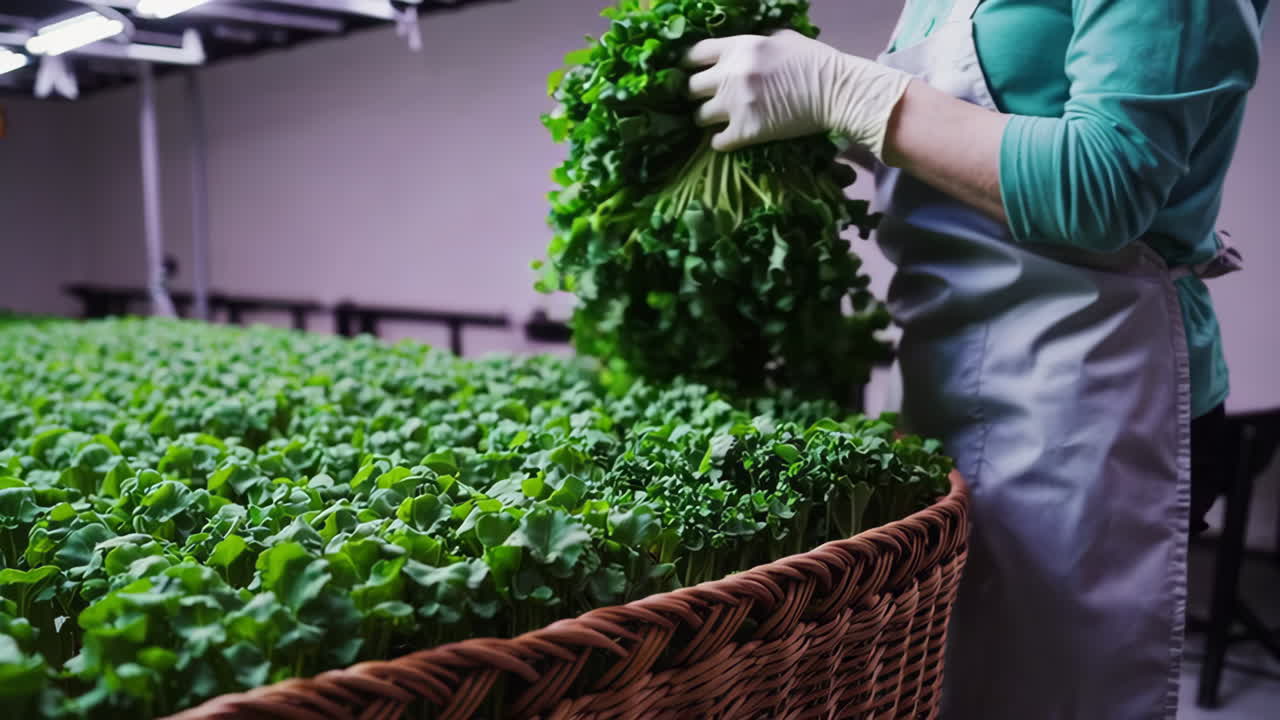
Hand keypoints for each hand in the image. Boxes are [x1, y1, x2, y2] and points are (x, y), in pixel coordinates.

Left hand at [684, 30, 911, 157]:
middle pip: (691, 88)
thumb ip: (756, 42)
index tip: (692, 73)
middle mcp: (731, 74)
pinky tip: (729, 139)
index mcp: (739, 46)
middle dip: (696, 94)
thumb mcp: (782, 38)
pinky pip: (717, 142)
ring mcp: (736, 104)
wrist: (837, 92)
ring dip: (706, 120)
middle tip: (706, 100)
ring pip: (699, 117)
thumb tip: (742, 48)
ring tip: (718, 121)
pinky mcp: (746, 131)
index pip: (694, 54)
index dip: (689, 65)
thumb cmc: (816, 61)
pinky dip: (721, 142)